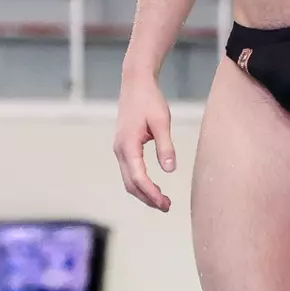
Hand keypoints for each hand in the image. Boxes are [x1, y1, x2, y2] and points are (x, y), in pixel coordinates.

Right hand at [113, 72, 176, 211]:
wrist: (135, 83)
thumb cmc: (149, 100)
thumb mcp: (162, 122)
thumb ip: (165, 147)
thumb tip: (170, 170)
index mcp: (128, 145)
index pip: (138, 177)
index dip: (151, 194)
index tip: (165, 204)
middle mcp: (120, 150)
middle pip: (130, 184)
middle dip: (147, 198)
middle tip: (167, 207)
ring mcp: (120, 149)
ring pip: (128, 179)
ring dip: (143, 192)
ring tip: (162, 201)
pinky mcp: (123, 146)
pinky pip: (129, 171)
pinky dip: (140, 182)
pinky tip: (153, 186)